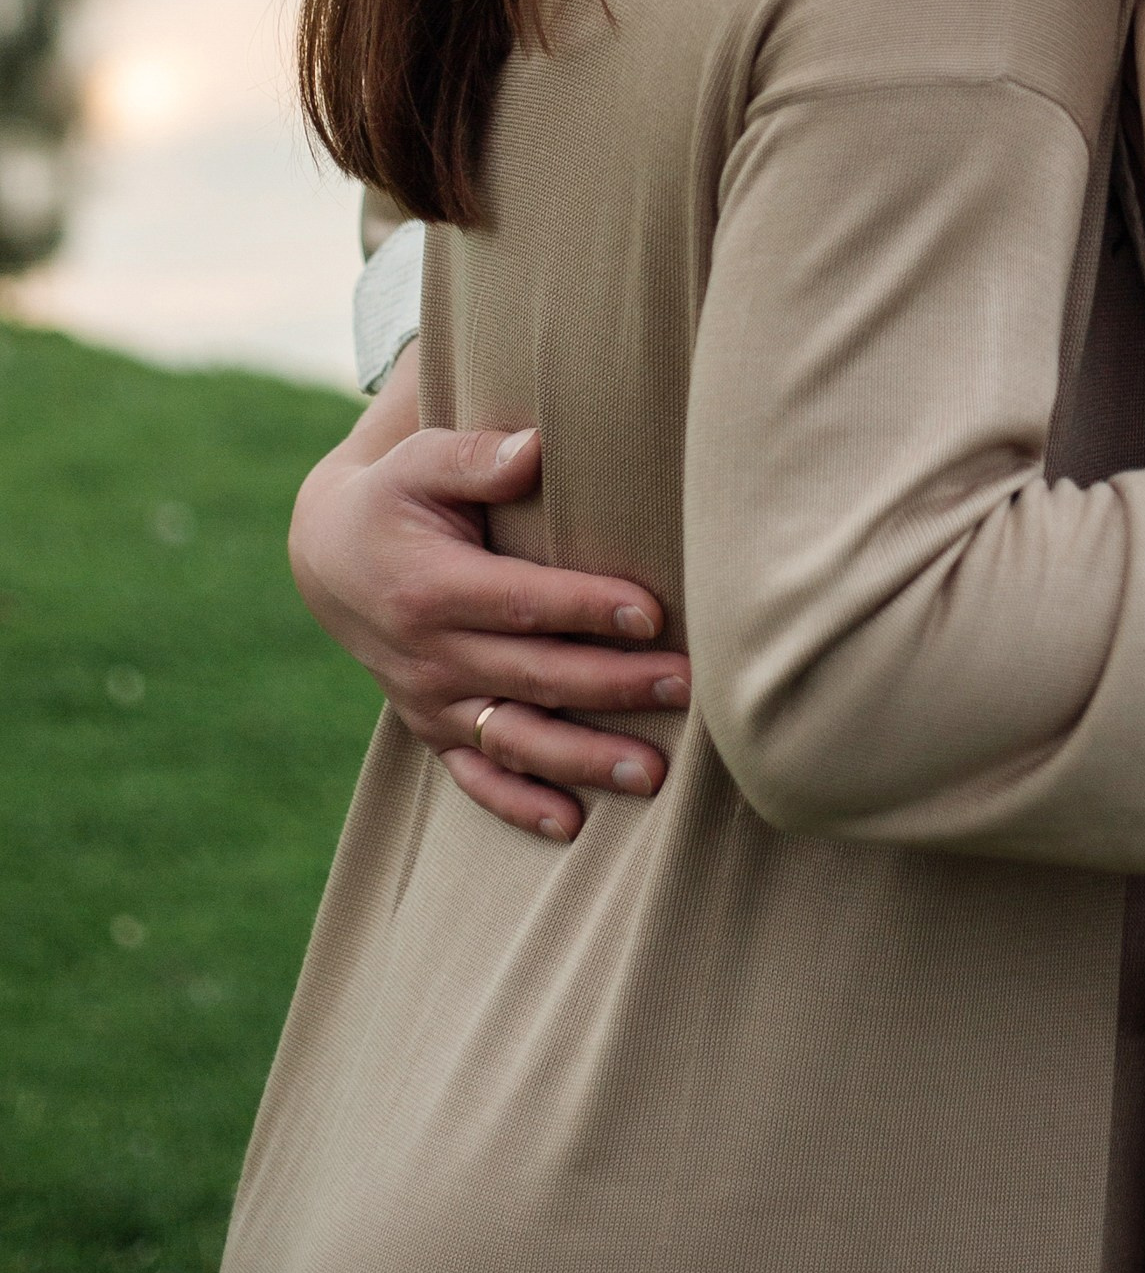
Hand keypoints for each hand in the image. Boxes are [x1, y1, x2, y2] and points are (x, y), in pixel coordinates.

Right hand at [289, 346, 690, 842]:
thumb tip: (536, 447)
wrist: (330, 557)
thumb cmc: (396, 495)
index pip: (523, 604)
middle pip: (535, 677)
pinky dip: (518, 805)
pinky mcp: (431, 726)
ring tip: (651, 773)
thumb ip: (477, 457)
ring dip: (583, 761)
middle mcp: (429, 655)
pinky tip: (572, 824)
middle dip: (614, 685)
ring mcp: (429, 699)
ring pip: (515, 739)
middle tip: (687, 686)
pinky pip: (474, 776)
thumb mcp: (421, 461)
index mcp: (431, 588)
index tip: (651, 613)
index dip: (586, 609)